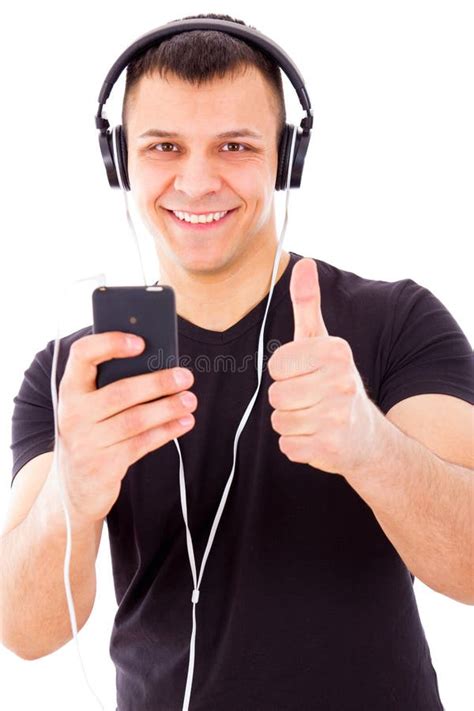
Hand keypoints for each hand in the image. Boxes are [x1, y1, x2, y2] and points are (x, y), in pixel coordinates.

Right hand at [56, 332, 196, 524]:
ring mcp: (87, 442)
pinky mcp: (105, 466)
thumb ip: (113, 383)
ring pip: (135, 420)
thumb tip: (160, 364)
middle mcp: (73, 414)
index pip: (82, 354)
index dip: (110, 343)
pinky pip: (142, 444)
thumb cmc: (92, 431)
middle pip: (121, 392)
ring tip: (190, 399)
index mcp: (70, 389)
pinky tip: (184, 422)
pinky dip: (167, 431)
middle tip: (185, 376)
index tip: (140, 342)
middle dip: (158, 383)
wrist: (75, 486)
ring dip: (168, 408)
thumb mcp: (91, 405)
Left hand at [267, 258, 382, 476]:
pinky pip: (287, 446)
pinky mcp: (331, 446)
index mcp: (336, 351)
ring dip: (292, 424)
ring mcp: (338, 415)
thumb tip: (303, 263)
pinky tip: (318, 437)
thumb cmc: (335, 383)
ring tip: (315, 418)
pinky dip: (297, 446)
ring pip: (279, 422)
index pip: (276, 366)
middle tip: (313, 401)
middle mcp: (341, 381)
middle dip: (288, 402)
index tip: (307, 376)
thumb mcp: (322, 342)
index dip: (286, 374)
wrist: (366, 437)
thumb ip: (307, 304)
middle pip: (276, 395)